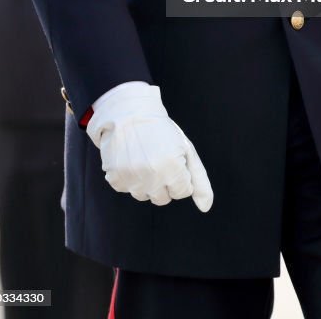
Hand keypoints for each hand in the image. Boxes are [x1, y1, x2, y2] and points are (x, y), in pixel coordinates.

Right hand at [87, 82, 212, 210]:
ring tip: (143, 157)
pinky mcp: (115, 178)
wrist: (129, 113)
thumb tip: (206, 208)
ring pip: (144, 196)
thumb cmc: (161, 131)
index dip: (180, 174)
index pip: (183, 192)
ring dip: (146, 181)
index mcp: (173, 167)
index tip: (173, 157)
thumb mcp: (186, 149)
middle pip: (163, 198)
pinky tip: (130, 159)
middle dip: (164, 181)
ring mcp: (132, 178)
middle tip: (158, 158)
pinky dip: (129, 177)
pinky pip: (127, 189)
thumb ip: (199, 180)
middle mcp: (152, 176)